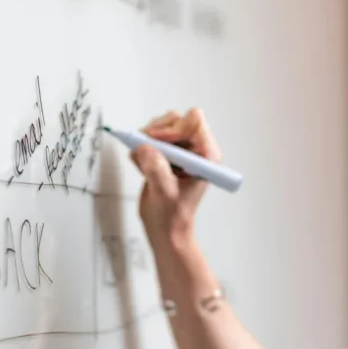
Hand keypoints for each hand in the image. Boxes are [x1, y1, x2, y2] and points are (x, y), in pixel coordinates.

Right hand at [129, 107, 222, 244]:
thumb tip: (145, 148)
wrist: (165, 228)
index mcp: (206, 155)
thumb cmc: (173, 216)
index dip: (173, 129)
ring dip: (147, 140)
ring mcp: (180, 151)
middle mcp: (195, 149)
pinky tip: (142, 167)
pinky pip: (150, 138)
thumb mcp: (165, 193)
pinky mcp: (166, 154)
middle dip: (157, 133)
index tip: (158, 144)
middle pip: (175, 120)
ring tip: (143, 162)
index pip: (194, 121)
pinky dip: (141, 148)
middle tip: (145, 149)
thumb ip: (156, 169)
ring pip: (161, 126)